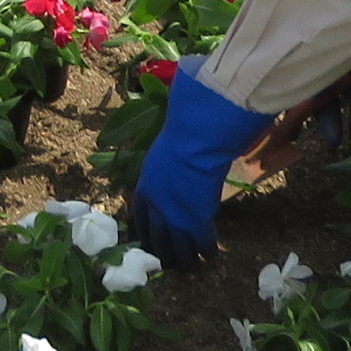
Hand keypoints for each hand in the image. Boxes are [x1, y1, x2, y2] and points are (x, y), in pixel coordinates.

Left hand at [124, 59, 278, 268]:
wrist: (197, 130)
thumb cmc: (184, 119)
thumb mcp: (173, 124)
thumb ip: (175, 125)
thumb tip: (185, 82)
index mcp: (144, 182)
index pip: (139, 216)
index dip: (143, 230)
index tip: (147, 239)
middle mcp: (154, 202)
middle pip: (153, 237)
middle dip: (161, 251)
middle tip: (168, 262)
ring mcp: (173, 213)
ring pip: (175, 247)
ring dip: (182, 259)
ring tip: (190, 268)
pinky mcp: (195, 220)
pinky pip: (200, 242)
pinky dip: (205, 250)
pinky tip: (211, 255)